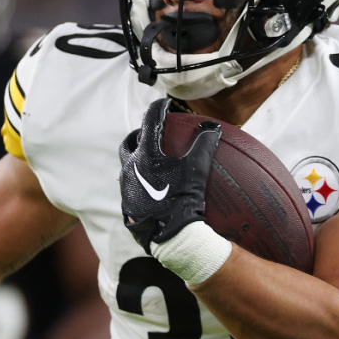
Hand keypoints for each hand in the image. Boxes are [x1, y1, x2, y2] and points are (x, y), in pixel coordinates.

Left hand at [119, 98, 221, 249]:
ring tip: (149, 158)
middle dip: (137, 134)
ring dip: (136, 157)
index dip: (157, 109)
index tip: (164, 104)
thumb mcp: (196, 169)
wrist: (169, 234)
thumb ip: (203, 145)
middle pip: (128, 143)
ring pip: (126, 164)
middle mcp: (130, 167)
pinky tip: (151, 184)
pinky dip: (138, 178)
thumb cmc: (182, 199)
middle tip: (148, 132)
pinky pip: (130, 184)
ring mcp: (126, 186)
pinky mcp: (127, 203)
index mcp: (145, 155)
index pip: (149, 122)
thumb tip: (212, 127)